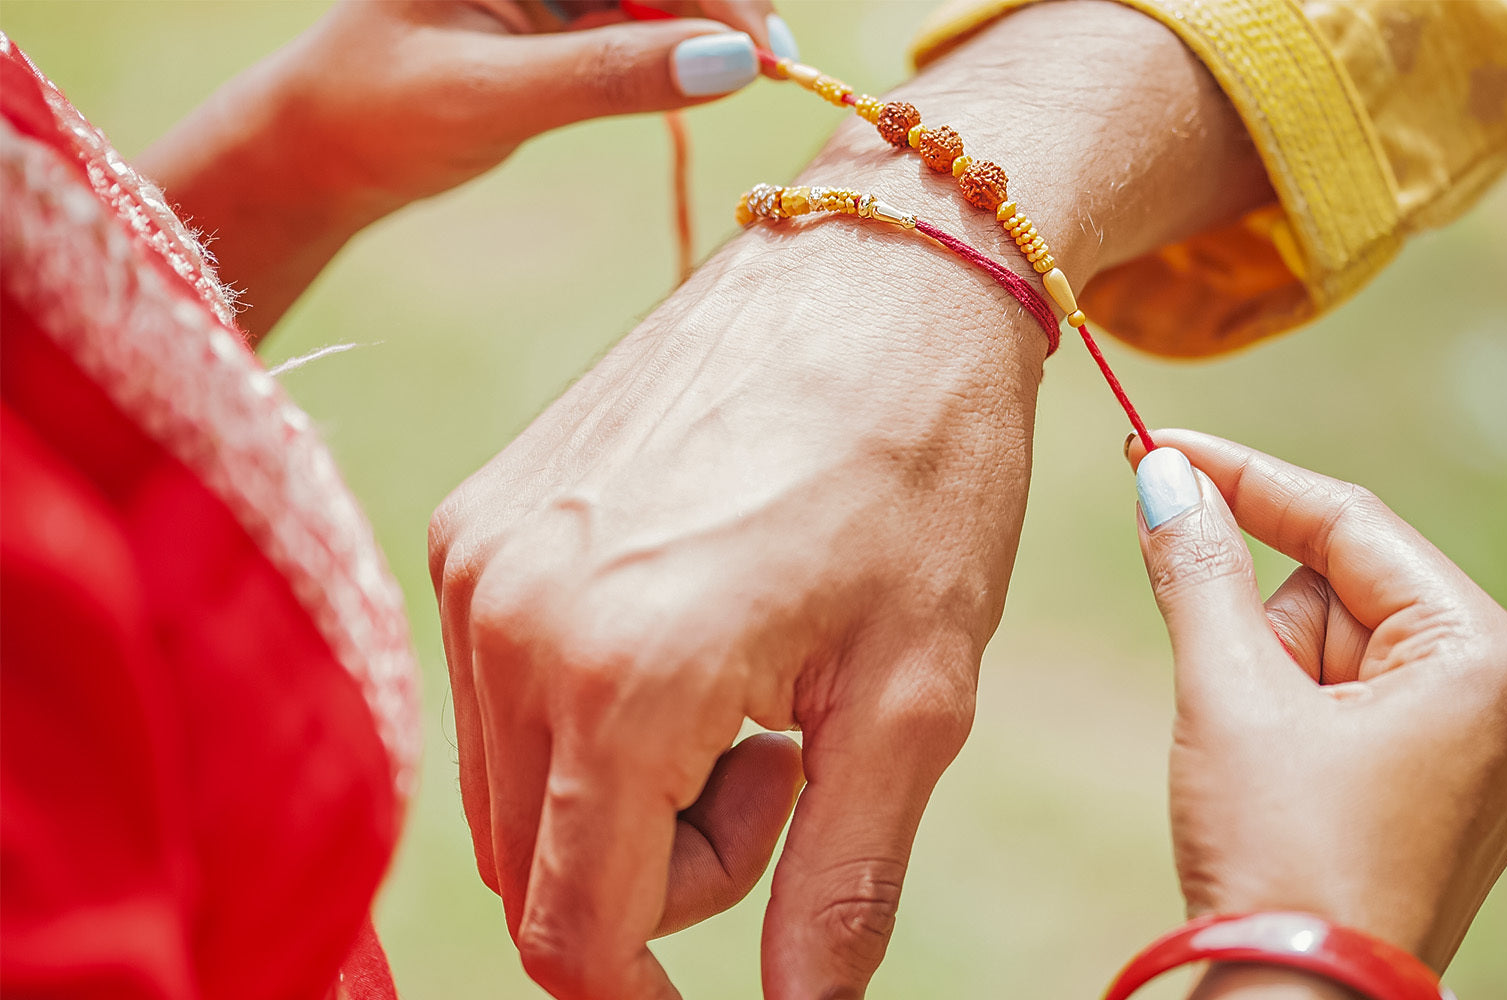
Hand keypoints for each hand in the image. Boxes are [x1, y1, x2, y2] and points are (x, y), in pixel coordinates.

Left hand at [140, 0, 793, 336]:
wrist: (326, 150)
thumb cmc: (380, 112)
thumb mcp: (494, 96)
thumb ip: (611, 75)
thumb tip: (731, 65)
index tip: (757, 45)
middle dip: (718, 2)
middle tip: (770, 65)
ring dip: (708, 22)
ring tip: (752, 69)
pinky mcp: (559, 4)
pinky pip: (639, 10)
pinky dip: (680, 40)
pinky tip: (709, 70)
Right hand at [429, 4, 1274, 995]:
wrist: (881, 273)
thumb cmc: (921, 472)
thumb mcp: (912, 697)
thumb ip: (842, 884)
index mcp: (619, 678)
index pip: (572, 929)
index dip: (641, 989)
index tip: (721, 980)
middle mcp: (512, 618)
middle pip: (538, 865)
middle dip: (658, 867)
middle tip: (787, 762)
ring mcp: (480, 557)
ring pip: (517, 780)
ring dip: (626, 789)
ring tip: (752, 687)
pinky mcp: (484, 513)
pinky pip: (505, 683)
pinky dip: (592, 709)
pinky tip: (699, 624)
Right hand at [1127, 431, 1506, 990]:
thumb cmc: (1283, 857)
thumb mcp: (1230, 695)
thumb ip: (1198, 569)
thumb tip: (1164, 477)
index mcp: (1481, 657)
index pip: (1349, 525)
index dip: (1244, 479)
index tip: (1159, 447)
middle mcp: (1503, 698)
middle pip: (1343, 598)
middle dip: (1268, 635)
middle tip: (1235, 706)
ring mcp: (1479, 756)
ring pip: (1340, 658)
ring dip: (1276, 687)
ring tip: (1261, 770)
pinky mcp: (1443, 801)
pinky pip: (1355, 715)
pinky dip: (1298, 726)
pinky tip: (1283, 789)